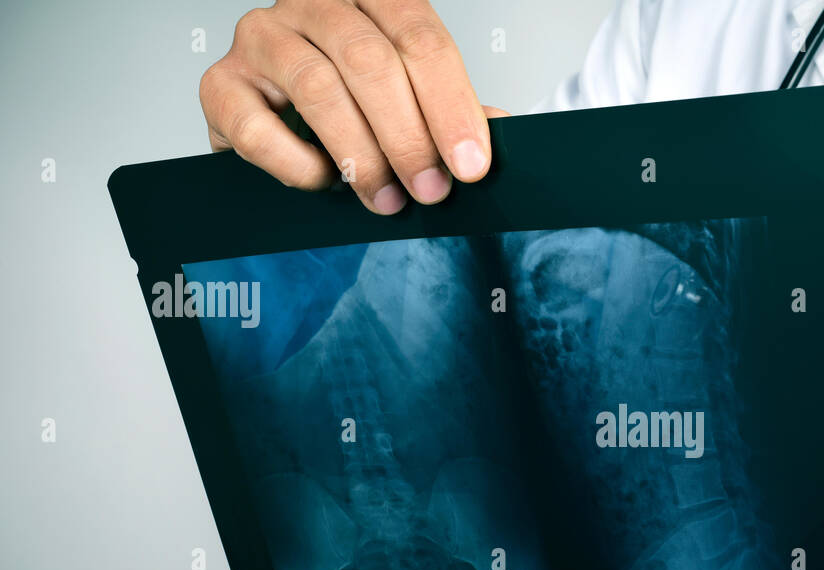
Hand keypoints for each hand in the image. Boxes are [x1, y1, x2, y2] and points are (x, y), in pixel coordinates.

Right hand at [199, 0, 507, 213]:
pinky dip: (297, 164)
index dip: (450, 105)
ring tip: (386, 198)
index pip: (420, 37)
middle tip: (430, 190)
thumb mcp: (412, 103)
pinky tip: (323, 180)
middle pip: (370, 61)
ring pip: (318, 88)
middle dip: (408, 136)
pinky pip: (257, 126)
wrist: (275, 123)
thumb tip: (504, 134)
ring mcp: (262, 37)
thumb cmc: (354, 110)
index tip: (471, 165)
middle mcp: (313, 4)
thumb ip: (452, 113)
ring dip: (361, 154)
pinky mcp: (221, 83)